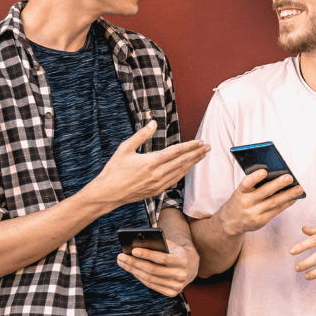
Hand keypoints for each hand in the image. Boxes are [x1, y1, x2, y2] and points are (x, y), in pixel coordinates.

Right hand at [89, 121, 209, 206]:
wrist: (108, 193)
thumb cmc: (114, 170)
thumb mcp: (125, 148)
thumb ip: (141, 135)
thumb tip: (153, 122)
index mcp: (150, 162)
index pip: (175, 152)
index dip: (189, 146)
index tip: (200, 142)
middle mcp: (156, 174)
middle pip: (182, 162)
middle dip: (196, 153)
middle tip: (207, 147)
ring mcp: (157, 184)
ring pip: (180, 172)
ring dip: (192, 163)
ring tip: (201, 155)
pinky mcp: (156, 191)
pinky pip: (174, 180)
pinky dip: (183, 173)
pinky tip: (187, 168)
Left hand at [118, 241, 197, 295]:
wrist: (190, 267)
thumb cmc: (175, 252)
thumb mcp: (170, 245)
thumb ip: (158, 244)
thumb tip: (137, 245)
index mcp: (183, 261)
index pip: (163, 258)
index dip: (147, 254)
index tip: (133, 250)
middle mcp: (181, 275)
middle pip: (153, 270)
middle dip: (135, 263)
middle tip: (121, 257)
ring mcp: (177, 286)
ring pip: (150, 279)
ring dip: (133, 270)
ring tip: (123, 262)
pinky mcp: (172, 293)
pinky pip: (151, 285)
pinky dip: (140, 277)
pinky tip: (132, 270)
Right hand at [215, 169, 302, 235]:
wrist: (230, 222)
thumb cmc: (240, 201)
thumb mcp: (241, 192)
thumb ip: (254, 185)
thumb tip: (275, 175)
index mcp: (239, 192)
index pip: (246, 183)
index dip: (255, 177)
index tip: (264, 171)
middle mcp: (245, 203)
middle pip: (263, 193)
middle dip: (278, 184)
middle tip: (290, 177)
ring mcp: (253, 214)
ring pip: (273, 203)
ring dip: (288, 195)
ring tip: (299, 189)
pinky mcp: (260, 222)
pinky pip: (276, 211)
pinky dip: (286, 204)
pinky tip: (293, 198)